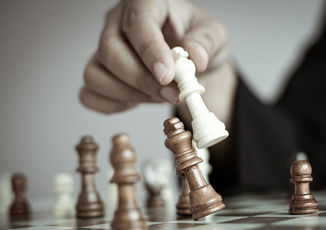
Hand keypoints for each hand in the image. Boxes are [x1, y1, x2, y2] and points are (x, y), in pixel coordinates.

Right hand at [79, 0, 230, 113]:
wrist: (191, 63)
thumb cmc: (197, 43)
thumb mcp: (215, 37)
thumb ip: (206, 42)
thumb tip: (194, 56)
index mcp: (147, 3)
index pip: (138, 22)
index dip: (150, 50)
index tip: (167, 76)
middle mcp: (118, 22)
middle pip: (110, 51)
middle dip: (142, 80)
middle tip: (173, 94)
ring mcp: (104, 48)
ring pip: (96, 74)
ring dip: (130, 94)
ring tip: (160, 97)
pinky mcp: (100, 73)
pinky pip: (91, 94)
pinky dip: (113, 104)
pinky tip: (137, 101)